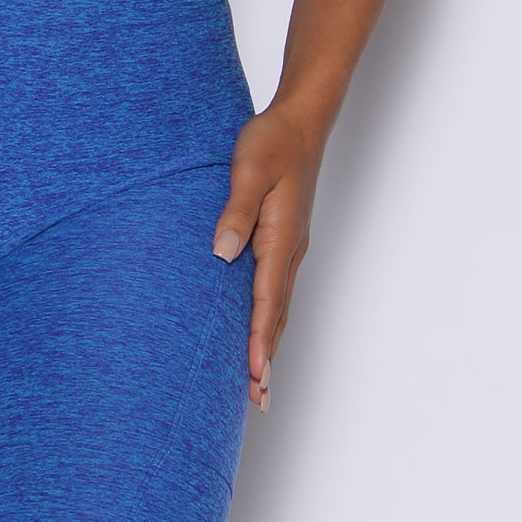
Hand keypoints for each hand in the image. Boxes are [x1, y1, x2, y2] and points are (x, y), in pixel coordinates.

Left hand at [211, 102, 325, 411]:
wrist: (299, 122)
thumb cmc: (272, 141)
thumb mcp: (249, 169)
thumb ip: (236, 210)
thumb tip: (221, 253)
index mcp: (280, 237)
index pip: (266, 300)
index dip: (257, 340)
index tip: (253, 376)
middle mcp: (289, 250)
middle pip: (277, 315)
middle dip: (266, 357)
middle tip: (258, 399)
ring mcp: (289, 246)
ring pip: (279, 306)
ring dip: (268, 343)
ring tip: (260, 381)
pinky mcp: (284, 238)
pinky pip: (277, 289)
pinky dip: (269, 317)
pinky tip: (260, 328)